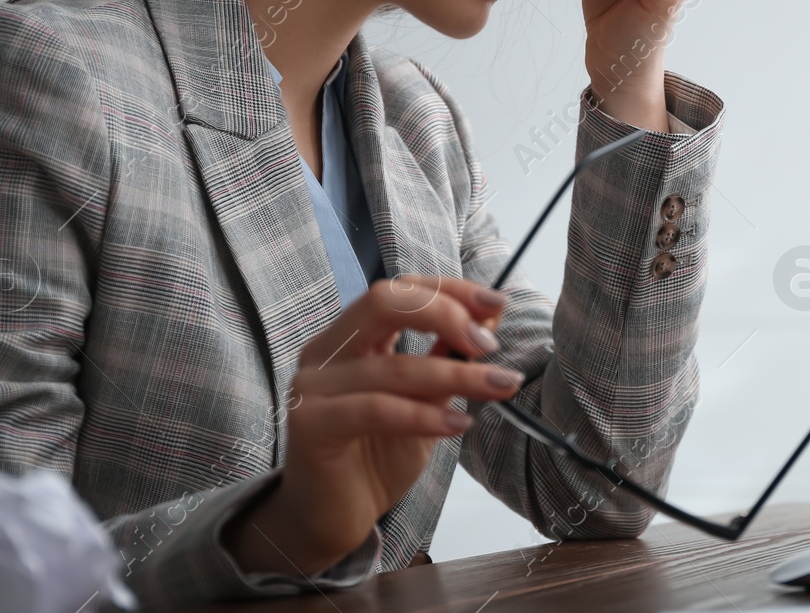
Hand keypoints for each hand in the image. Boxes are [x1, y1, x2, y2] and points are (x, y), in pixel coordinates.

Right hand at [223, 277, 519, 574]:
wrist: (332, 521)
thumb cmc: (377, 457)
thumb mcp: (425, 402)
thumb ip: (447, 358)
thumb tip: (489, 316)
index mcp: (351, 335)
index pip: (400, 290)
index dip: (449, 290)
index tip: (497, 304)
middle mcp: (325, 350)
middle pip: (383, 301)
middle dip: (445, 313)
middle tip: (489, 344)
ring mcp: (311, 385)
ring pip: (392, 365)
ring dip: (456, 375)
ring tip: (500, 385)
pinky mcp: (309, 423)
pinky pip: (375, 408)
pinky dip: (423, 415)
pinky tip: (459, 426)